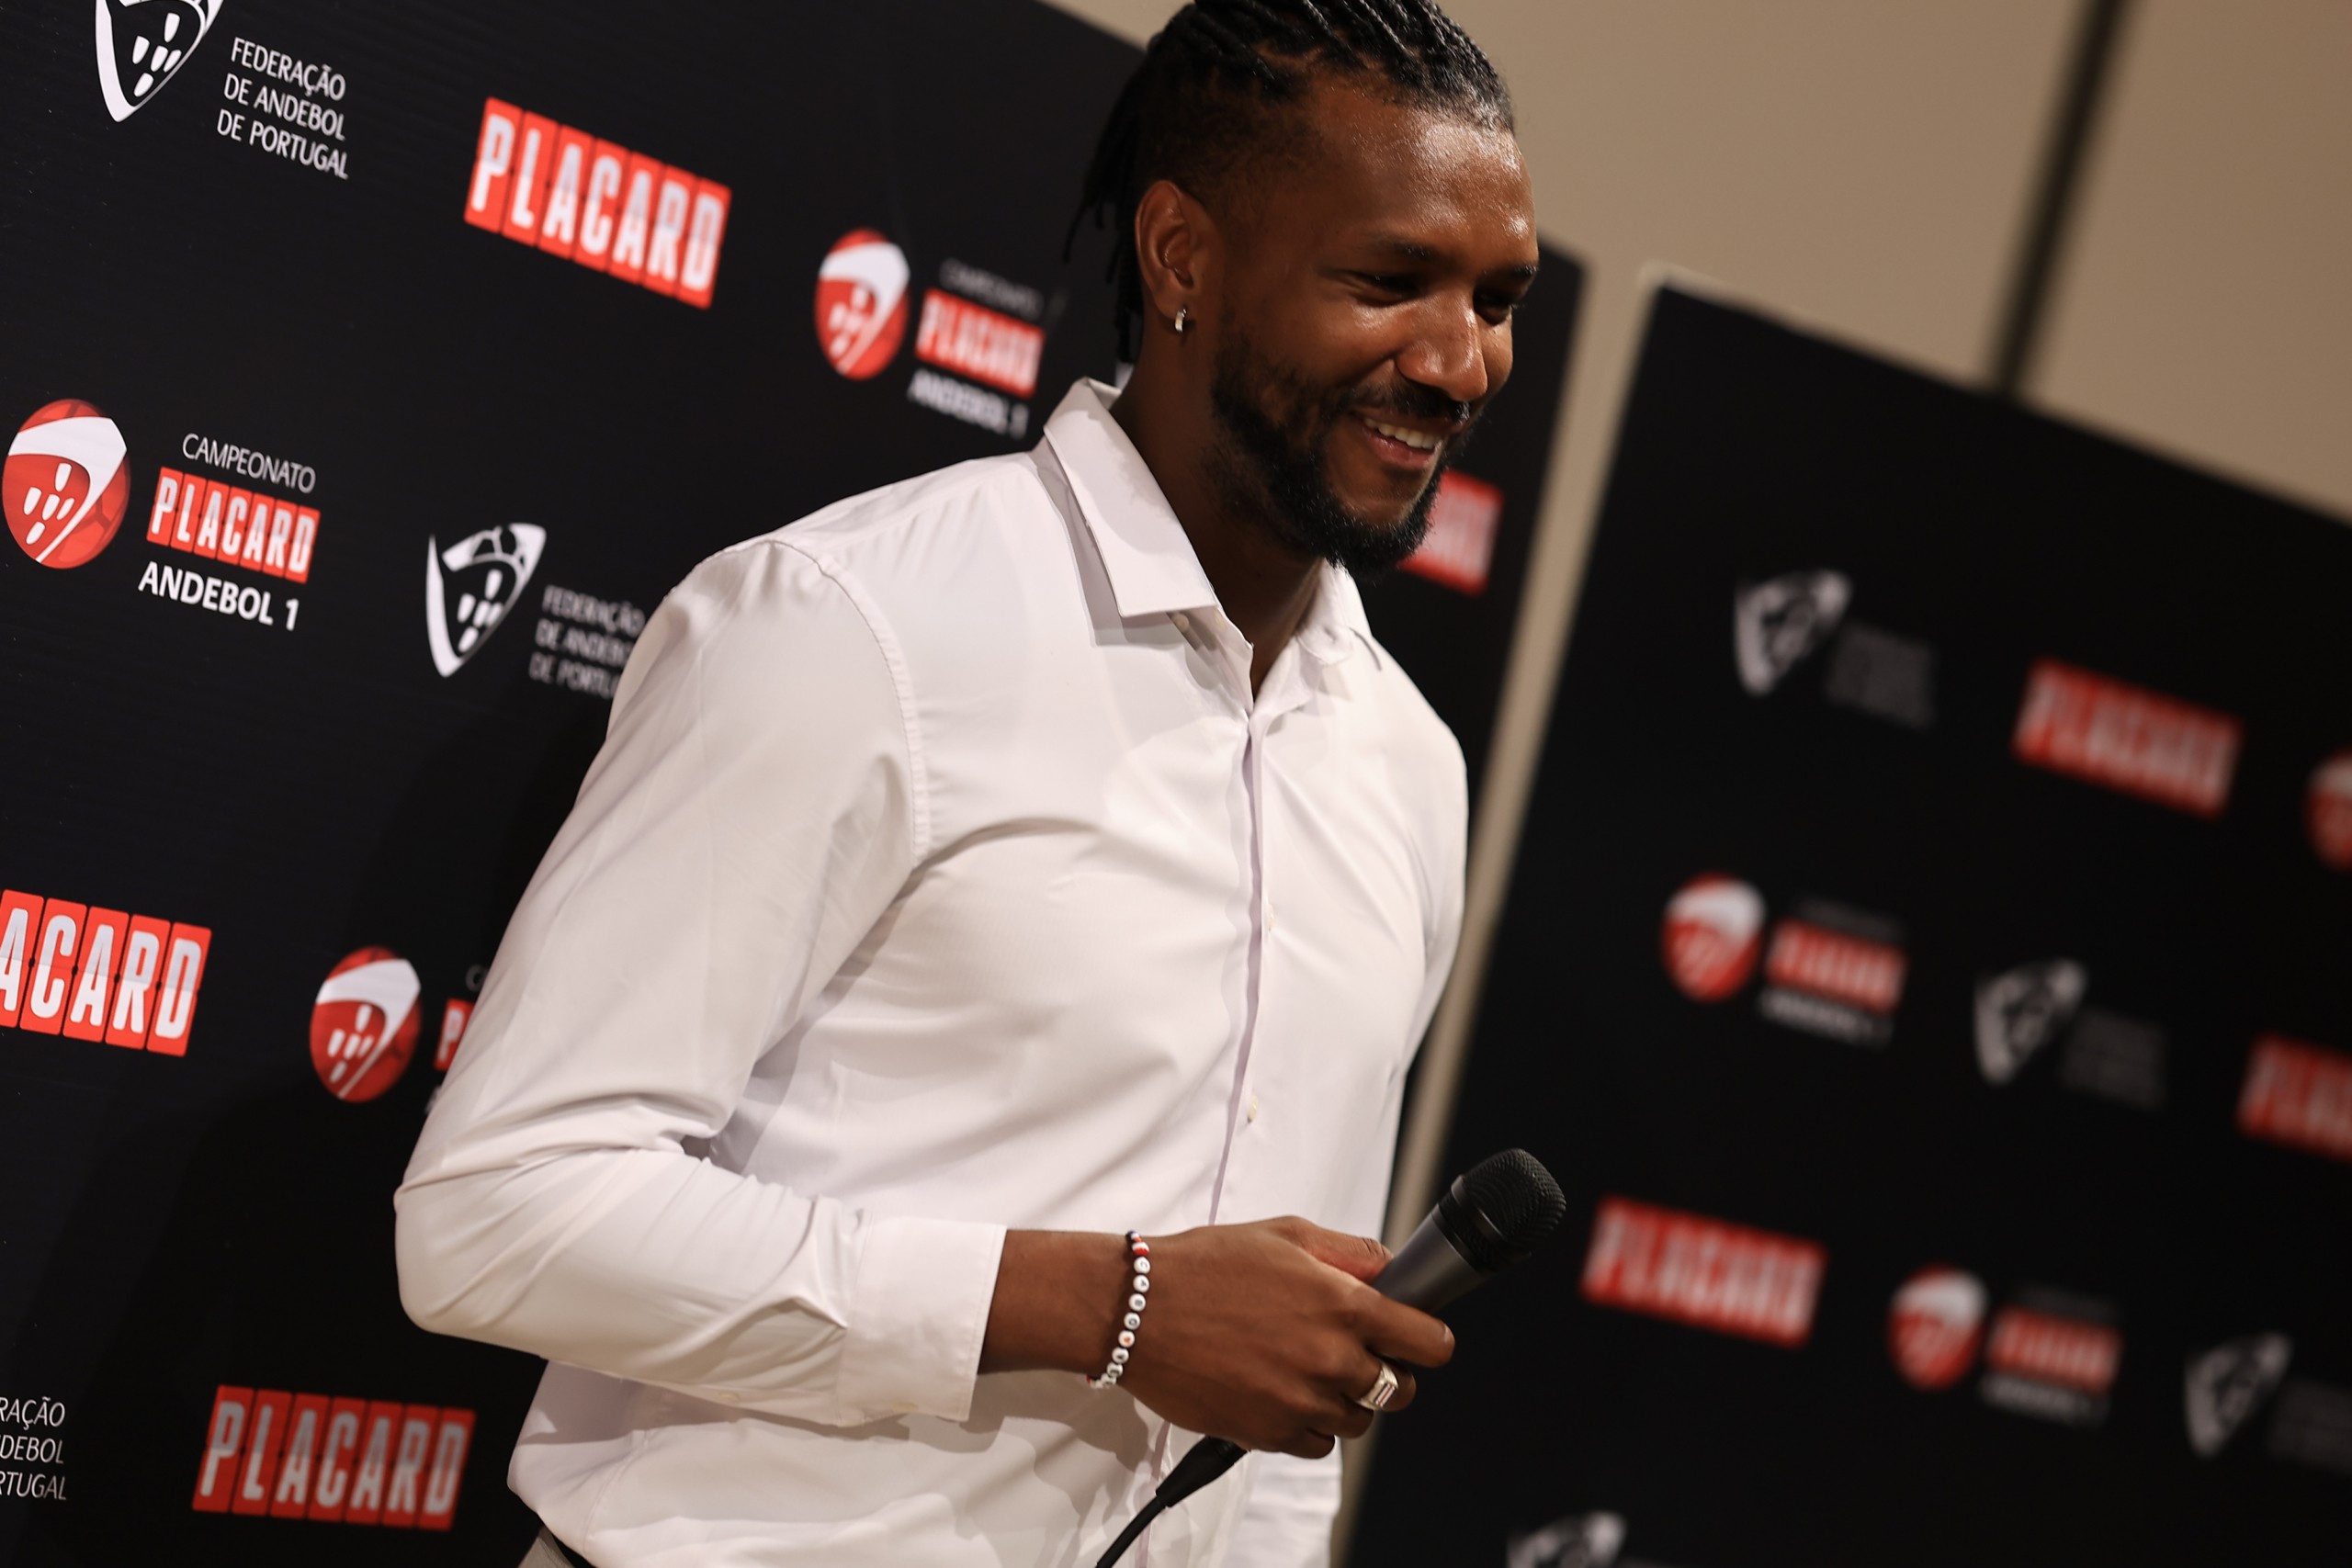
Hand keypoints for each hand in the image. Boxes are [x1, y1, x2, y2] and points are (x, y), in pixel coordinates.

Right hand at [982, 1218, 1453, 1458]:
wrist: (1136, 1311)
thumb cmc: (1205, 1266)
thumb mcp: (1285, 1234)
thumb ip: (1350, 1253)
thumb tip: (1390, 1268)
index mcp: (1343, 1305)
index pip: (1429, 1343)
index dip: (1429, 1340)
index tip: (1418, 1337)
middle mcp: (1330, 1358)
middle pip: (1401, 1391)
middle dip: (1389, 1373)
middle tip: (1356, 1352)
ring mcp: (1300, 1401)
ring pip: (1357, 1421)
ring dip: (1344, 1400)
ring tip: (1306, 1368)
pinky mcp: (1267, 1432)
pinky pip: (1315, 1444)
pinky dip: (1306, 1424)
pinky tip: (1280, 1390)